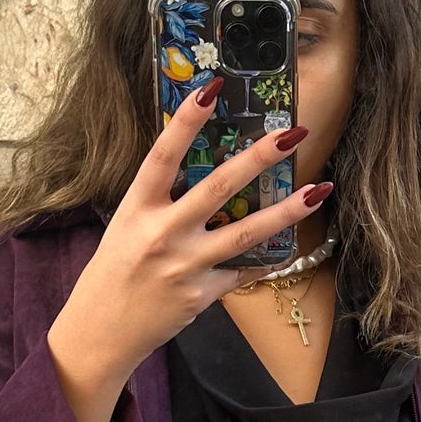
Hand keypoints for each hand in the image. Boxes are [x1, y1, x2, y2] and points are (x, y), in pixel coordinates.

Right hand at [46, 83, 331, 421]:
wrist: (100, 332)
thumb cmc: (113, 274)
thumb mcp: (127, 228)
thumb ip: (161, 203)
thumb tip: (205, 174)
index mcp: (136, 209)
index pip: (162, 156)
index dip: (186, 122)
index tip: (211, 89)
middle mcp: (161, 234)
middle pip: (217, 188)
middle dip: (257, 158)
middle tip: (291, 133)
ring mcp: (184, 265)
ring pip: (246, 232)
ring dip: (287, 211)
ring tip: (319, 190)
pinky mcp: (201, 294)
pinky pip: (242, 270)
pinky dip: (262, 258)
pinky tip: (287, 245)